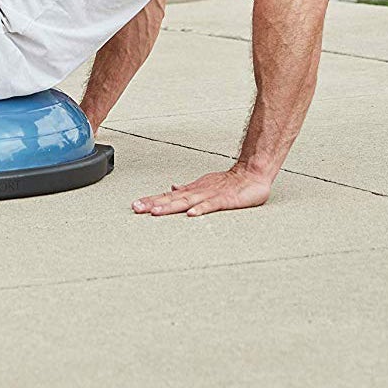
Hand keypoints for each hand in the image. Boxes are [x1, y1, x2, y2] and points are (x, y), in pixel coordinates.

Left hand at [132, 166, 271, 217]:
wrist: (251, 174)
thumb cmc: (228, 183)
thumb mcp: (204, 185)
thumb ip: (187, 189)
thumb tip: (170, 188)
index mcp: (192, 190)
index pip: (167, 196)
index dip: (151, 200)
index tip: (136, 205)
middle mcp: (197, 192)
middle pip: (172, 199)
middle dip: (153, 204)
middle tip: (136, 208)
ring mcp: (210, 195)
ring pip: (186, 201)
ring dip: (170, 206)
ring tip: (155, 211)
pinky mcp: (225, 200)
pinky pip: (211, 205)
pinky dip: (201, 209)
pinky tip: (191, 214)